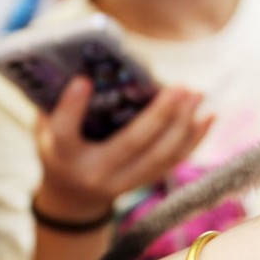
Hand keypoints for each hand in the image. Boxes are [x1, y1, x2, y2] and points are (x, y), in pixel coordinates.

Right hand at [33, 77, 213, 221]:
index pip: (64, 133)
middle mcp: (95, 172)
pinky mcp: (144, 182)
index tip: (83, 80)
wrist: (74, 196)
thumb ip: (60, 102)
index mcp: (63, 156)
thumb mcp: (50, 128)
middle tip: (180, 87)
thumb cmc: (62, 148)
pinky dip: (194, 138)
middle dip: (159, 114)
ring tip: (197, 94)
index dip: (72, 107)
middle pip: (131, 143)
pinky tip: (209, 116)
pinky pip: (174, 161)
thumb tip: (87, 63)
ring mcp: (123, 182)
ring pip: (160, 155)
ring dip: (183, 123)